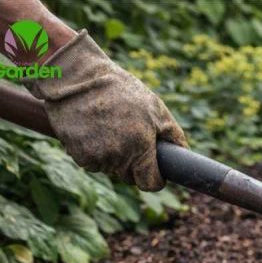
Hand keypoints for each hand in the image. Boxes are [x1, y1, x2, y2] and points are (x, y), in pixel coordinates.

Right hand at [27, 30, 185, 190]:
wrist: (77, 79)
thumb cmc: (120, 91)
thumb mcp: (155, 107)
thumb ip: (173, 134)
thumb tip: (184, 154)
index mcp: (141, 147)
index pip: (151, 183)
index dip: (156, 179)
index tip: (155, 172)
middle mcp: (119, 156)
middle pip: (130, 177)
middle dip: (133, 165)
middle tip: (129, 138)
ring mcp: (97, 157)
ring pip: (111, 170)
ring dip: (112, 157)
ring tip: (108, 128)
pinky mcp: (78, 155)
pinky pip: (92, 163)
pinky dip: (94, 152)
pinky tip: (92, 130)